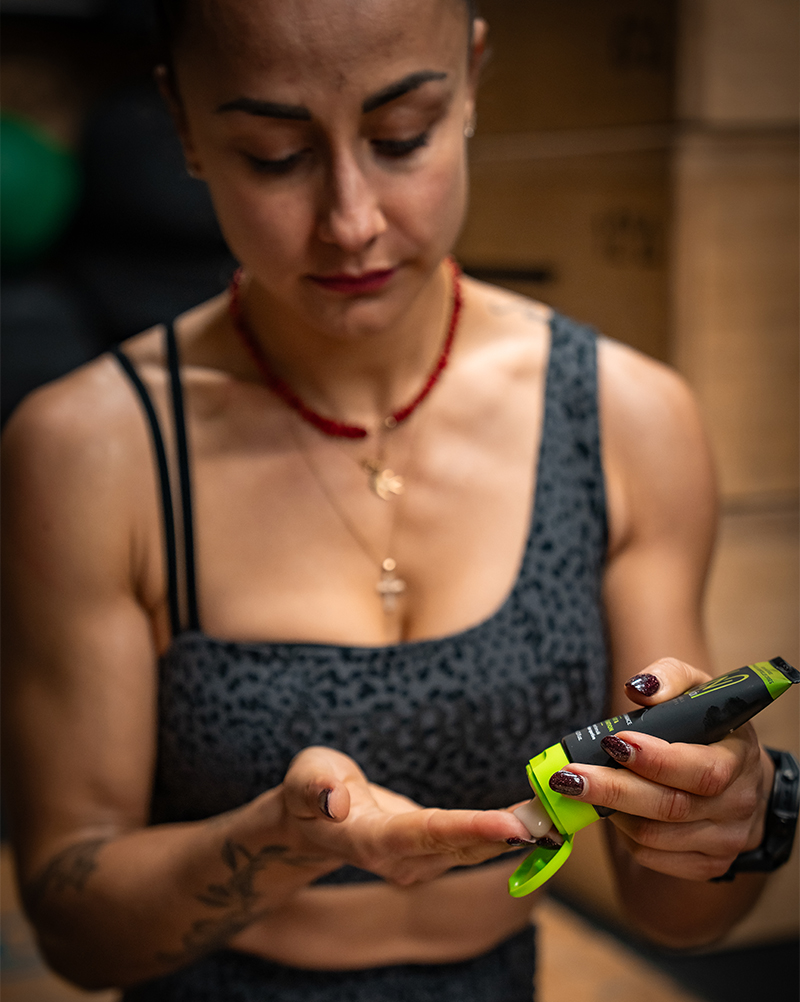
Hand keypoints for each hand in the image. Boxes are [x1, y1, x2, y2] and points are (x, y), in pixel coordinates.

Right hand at [277, 746, 532, 884]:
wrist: (309, 822)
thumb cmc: (308, 792)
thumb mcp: (304, 776)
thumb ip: (315, 786)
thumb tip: (334, 800)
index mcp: (372, 840)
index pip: (428, 834)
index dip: (470, 830)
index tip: (511, 826)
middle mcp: (401, 861)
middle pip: (461, 847)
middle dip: (508, 834)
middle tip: (552, 818)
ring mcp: (418, 864)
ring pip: (473, 850)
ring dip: (515, 834)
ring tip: (555, 813)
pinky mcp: (430, 856)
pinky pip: (473, 845)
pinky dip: (504, 832)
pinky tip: (534, 818)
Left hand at [547, 658, 770, 880]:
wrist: (736, 773)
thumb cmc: (707, 725)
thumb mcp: (695, 687)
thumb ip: (667, 677)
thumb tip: (639, 689)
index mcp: (740, 756)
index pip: (703, 770)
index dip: (656, 760)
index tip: (612, 742)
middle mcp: (740, 803)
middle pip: (672, 807)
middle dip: (613, 790)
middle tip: (569, 775)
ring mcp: (727, 839)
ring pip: (655, 836)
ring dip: (612, 812)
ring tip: (583, 787)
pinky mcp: (709, 865)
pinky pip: (653, 857)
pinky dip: (623, 835)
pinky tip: (611, 810)